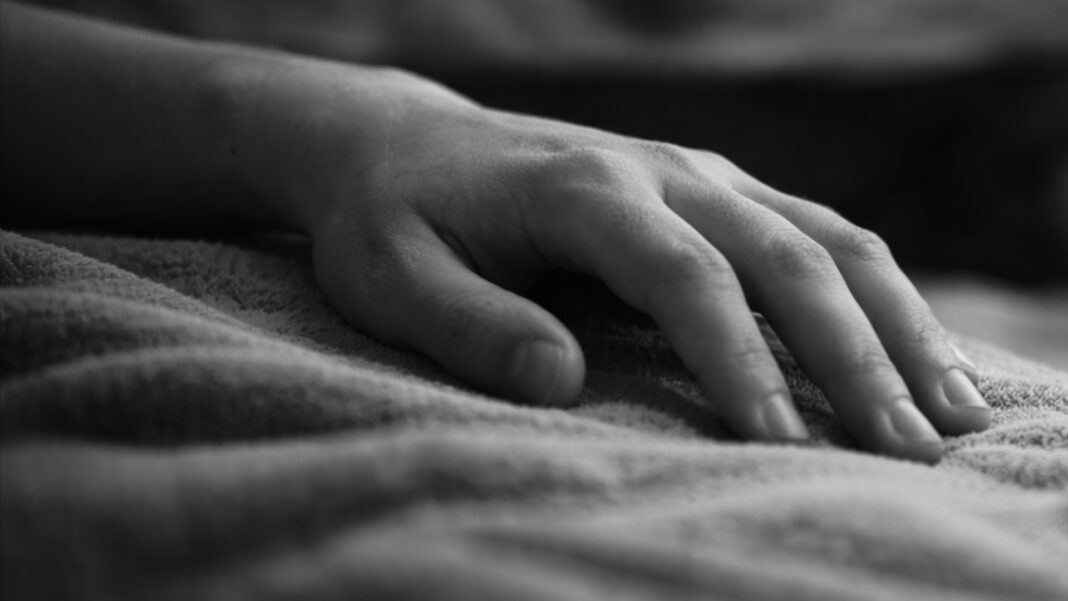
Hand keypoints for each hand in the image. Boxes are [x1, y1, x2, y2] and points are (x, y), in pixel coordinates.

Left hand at [241, 60, 989, 462]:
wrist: (405, 143)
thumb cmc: (393, 218)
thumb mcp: (392, 274)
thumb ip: (469, 325)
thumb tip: (561, 385)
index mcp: (582, 187)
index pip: (682, 275)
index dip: (738, 358)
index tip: (780, 444)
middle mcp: (660, 169)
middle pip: (783, 256)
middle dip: (853, 355)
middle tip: (904, 450)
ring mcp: (697, 173)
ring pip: (825, 239)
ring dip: (896, 323)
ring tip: (953, 412)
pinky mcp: (712, 188)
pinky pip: (817, 233)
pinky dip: (877, 292)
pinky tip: (914, 349)